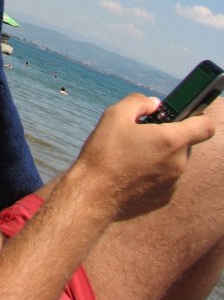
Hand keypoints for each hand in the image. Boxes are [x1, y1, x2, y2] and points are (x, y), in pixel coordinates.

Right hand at [73, 93, 214, 221]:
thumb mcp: (115, 115)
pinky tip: (130, 171)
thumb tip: (153, 104)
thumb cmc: (104, 153)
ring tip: (131, 154)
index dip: (199, 117)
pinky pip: (165, 178)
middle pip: (184, 143)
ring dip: (160, 154)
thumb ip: (138, 101)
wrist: (93, 195)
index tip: (185, 115)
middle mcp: (178, 163)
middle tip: (141, 134)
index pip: (205, 126)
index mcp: (170, 140)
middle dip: (167, 135)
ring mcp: (172, 183)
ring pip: (173, 160)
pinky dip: (153, 171)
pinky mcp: (163, 198)